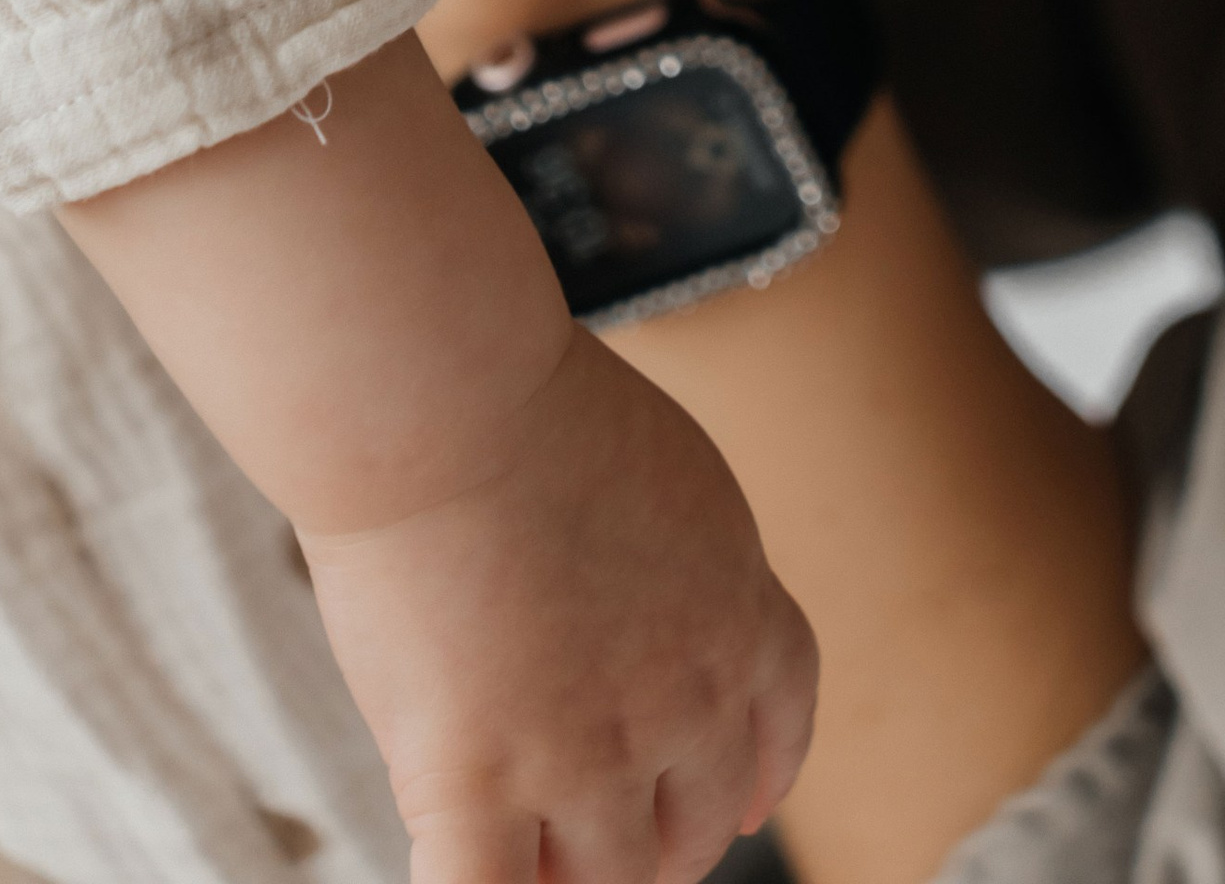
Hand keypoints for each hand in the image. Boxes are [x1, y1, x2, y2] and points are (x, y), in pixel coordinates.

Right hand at [63, 37, 815, 883]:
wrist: (445, 390)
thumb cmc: (527, 398)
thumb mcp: (666, 471)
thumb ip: (678, 561)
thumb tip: (654, 609)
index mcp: (739, 608)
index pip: (779, 728)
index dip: (754, 779)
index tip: (736, 806)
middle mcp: (685, 699)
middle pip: (692, 827)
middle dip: (652, 841)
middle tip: (596, 834)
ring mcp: (584, 755)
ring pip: (602, 883)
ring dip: (567, 875)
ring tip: (525, 852)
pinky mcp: (477, 782)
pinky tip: (459, 876)